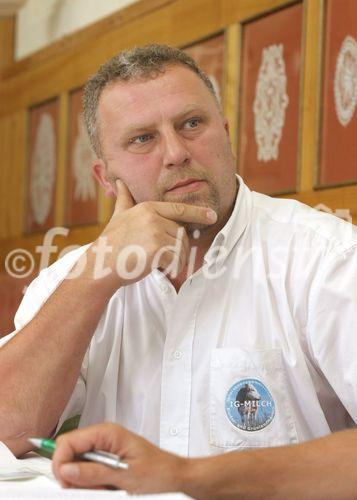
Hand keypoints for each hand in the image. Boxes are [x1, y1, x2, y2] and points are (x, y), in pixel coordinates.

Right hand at [52, 422, 187, 493]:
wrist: (176, 478)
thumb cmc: (159, 472)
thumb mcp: (125, 476)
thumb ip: (93, 472)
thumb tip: (67, 469)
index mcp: (107, 433)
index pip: (68, 441)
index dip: (62, 462)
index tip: (66, 481)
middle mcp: (104, 438)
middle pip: (69, 451)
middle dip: (71, 472)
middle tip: (86, 488)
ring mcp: (105, 449)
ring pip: (77, 464)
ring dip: (83, 480)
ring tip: (103, 488)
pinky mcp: (107, 461)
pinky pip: (88, 471)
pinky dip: (91, 483)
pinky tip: (106, 488)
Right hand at [91, 179, 216, 286]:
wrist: (101, 264)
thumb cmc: (112, 243)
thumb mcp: (118, 216)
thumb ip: (125, 199)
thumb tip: (119, 182)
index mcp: (148, 208)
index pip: (179, 209)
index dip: (198, 213)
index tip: (213, 215)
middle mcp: (153, 217)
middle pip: (181, 234)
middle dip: (179, 249)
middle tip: (166, 259)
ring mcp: (155, 233)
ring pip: (181, 248)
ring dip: (176, 260)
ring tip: (161, 264)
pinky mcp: (157, 249)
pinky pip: (176, 260)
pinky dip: (171, 268)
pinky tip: (159, 268)